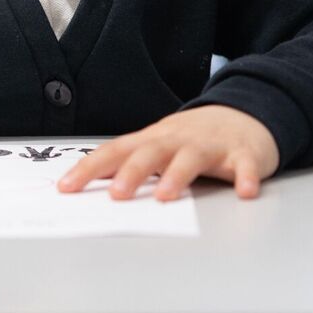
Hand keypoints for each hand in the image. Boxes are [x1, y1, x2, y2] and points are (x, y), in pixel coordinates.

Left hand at [57, 105, 279, 200]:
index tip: (66, 188)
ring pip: (192, 158)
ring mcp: (212, 145)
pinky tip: (245, 192)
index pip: (115, 151)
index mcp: (153, 140)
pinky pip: (245, 166)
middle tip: (115, 195)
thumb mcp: (159, 146)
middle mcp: (178, 139)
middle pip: (151, 152)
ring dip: (179, 176)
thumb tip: (87, 187)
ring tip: (167, 197)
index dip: (90, 168)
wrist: (246, 115)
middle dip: (132, 173)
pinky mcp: (244, 154)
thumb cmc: (193, 138)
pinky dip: (246, 177)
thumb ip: (130, 164)